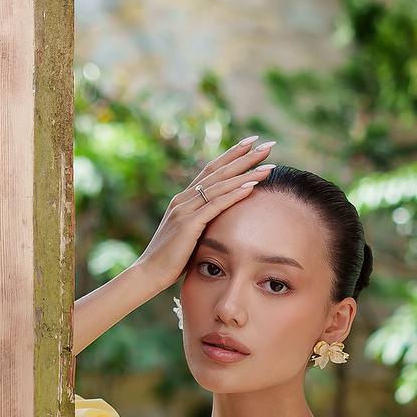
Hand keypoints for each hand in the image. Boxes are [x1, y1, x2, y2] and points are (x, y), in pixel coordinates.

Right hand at [132, 137, 276, 292]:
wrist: (149, 272)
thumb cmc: (171, 260)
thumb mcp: (190, 236)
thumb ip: (203, 224)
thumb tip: (220, 223)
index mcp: (185, 199)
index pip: (212, 171)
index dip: (232, 155)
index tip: (252, 144)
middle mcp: (184, 198)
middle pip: (219, 171)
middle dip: (244, 156)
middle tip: (267, 144)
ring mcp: (185, 209)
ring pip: (220, 185)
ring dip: (245, 173)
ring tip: (267, 164)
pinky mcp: (188, 224)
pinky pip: (215, 205)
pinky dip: (234, 194)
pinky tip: (251, 185)